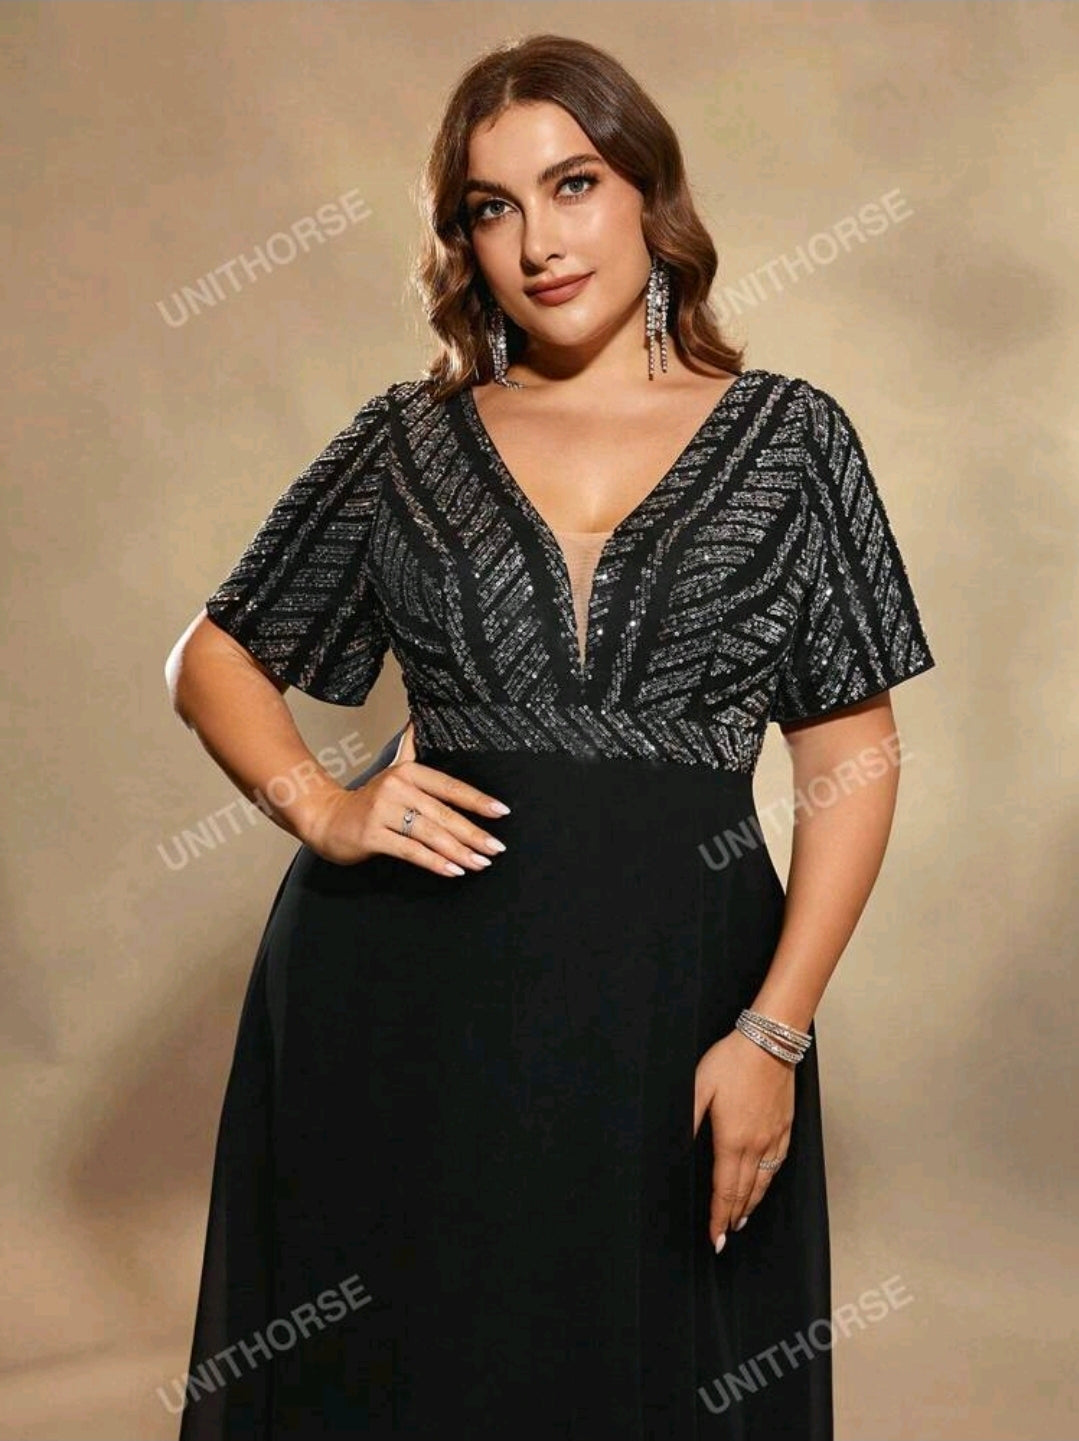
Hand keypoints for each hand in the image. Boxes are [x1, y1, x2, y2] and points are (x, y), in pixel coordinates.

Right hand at [303, 717, 508, 873]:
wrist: (326, 818)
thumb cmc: (368, 800)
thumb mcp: (392, 769)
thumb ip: (410, 748)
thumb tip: (420, 718)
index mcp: (407, 772)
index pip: (450, 787)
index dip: (478, 800)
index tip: (501, 812)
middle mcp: (396, 788)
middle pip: (444, 814)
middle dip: (474, 833)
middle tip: (496, 848)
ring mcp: (383, 812)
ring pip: (430, 834)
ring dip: (459, 851)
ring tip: (480, 863)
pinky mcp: (372, 836)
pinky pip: (411, 851)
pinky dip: (434, 862)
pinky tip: (453, 871)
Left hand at [693, 1028, 794, 1250]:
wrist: (770, 1042)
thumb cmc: (731, 1061)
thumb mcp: (699, 1086)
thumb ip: (688, 1119)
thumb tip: (678, 1150)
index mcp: (732, 1139)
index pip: (724, 1190)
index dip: (718, 1217)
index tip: (714, 1239)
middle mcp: (756, 1145)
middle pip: (744, 1192)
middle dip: (733, 1217)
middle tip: (725, 1237)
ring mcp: (774, 1137)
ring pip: (763, 1182)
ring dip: (751, 1204)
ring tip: (742, 1220)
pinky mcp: (785, 1126)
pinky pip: (778, 1163)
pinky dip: (770, 1182)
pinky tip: (765, 1185)